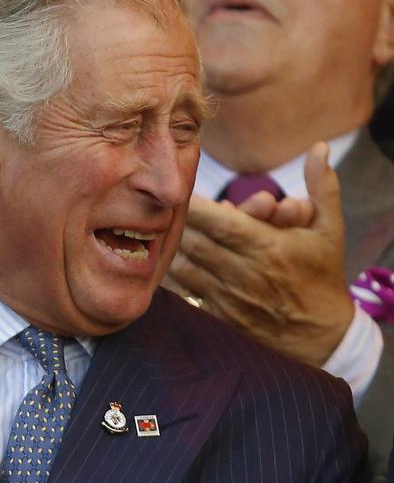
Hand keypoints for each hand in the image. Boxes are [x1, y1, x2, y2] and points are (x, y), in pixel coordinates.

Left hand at [163, 143, 354, 366]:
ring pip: (184, 266)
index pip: (220, 222)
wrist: (320, 335)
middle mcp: (244, 273)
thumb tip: (319, 147)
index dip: (194, 205)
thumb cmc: (322, 275)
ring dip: (167, 246)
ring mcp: (229, 298)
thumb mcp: (330, 229)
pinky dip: (169, 275)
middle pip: (195, 242)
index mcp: (268, 247)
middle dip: (174, 222)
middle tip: (156, 205)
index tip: (178, 188)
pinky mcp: (219, 315)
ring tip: (152, 229)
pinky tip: (156, 260)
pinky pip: (184, 292)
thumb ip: (322, 186)